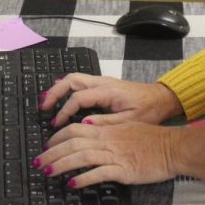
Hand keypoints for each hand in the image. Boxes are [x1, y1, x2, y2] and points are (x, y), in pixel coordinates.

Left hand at [34, 122, 178, 187]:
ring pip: (81, 157)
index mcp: (107, 130)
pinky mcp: (123, 170)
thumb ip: (106, 127)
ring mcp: (115, 155)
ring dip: (61, 164)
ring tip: (48, 172)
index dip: (57, 137)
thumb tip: (85, 126)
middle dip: (52, 153)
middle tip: (38, 162)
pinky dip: (83, 178)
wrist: (172, 148)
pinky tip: (72, 184)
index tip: (47, 146)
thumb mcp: (126, 127)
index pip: (75, 129)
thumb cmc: (152, 139)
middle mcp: (108, 140)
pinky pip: (99, 173)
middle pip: (72, 143)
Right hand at [39, 74, 182, 127]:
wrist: (161, 99)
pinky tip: (62, 99)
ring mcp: (103, 82)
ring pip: (74, 79)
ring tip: (48, 103)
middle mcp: (103, 82)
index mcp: (108, 91)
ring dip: (59, 89)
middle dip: (55, 92)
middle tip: (43, 107)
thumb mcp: (130, 121)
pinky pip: (81, 83)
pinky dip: (68, 89)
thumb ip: (106, 123)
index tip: (57, 124)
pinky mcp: (104, 85)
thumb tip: (82, 125)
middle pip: (71, 80)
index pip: (78, 98)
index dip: (65, 111)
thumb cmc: (149, 110)